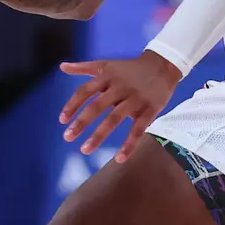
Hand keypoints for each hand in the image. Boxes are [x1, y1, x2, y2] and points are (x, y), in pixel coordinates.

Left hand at [58, 50, 181, 161]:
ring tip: (85, 150)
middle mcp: (119, 88)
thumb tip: (62, 67)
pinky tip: (120, 159)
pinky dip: (130, 144)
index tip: (62, 120)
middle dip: (81, 122)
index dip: (72, 105)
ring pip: (114, 119)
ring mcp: (135, 99)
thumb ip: (83, 67)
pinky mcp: (150, 110)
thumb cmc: (129, 68)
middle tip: (67, 138)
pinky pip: (138, 129)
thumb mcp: (106, 65)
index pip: (84, 91)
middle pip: (97, 106)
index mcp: (106, 77)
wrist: (162, 66)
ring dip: (98, 135)